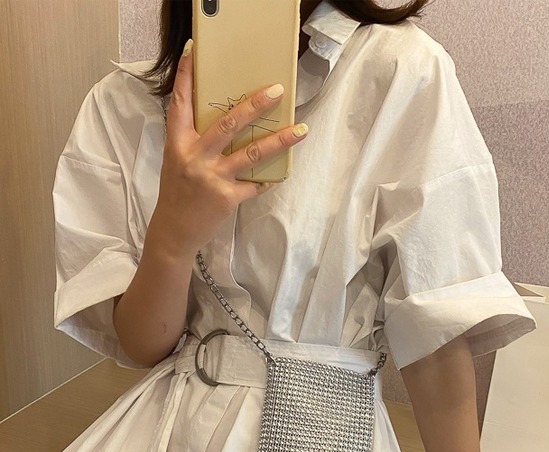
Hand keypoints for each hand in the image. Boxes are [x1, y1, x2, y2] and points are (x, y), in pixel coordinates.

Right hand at [149, 39, 307, 259]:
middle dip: (254, 105)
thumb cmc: (177, 193)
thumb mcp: (176, 161)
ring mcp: (212, 178)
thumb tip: (227, 121)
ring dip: (280, 140)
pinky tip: (282, 172)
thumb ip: (195, 141)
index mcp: (178, 144)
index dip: (187, 77)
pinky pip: (255, 184)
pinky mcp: (227, 198)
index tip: (195, 52)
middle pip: (228, 124)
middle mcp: (195, 157)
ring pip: (252, 153)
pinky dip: (269, 178)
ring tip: (302, 129)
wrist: (174, 231)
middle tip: (276, 91)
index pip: (180, 103)